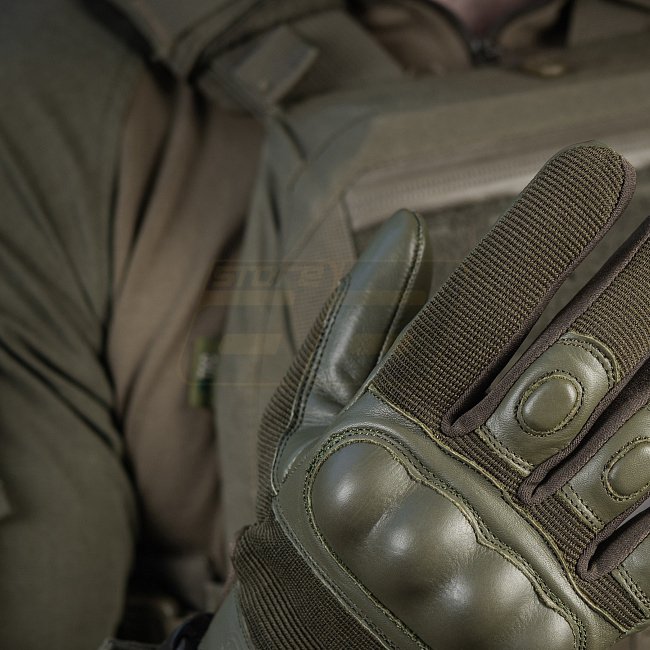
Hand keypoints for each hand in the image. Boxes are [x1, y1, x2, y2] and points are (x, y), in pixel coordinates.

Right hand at [204, 143, 649, 649]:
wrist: (332, 642)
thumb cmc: (318, 516)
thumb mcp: (302, 419)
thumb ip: (354, 323)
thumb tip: (407, 229)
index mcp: (387, 433)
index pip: (475, 321)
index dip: (537, 242)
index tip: (594, 166)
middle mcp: (460, 487)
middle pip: (572, 370)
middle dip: (639, 283)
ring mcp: (524, 555)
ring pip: (636, 448)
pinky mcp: (571, 612)